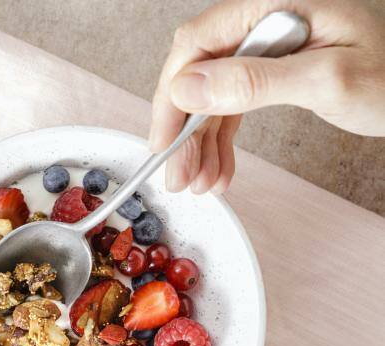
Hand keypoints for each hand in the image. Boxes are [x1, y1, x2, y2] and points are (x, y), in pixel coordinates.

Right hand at [149, 0, 384, 193]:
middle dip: (183, 128)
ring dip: (200, 140)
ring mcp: (268, 45)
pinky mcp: (276, 68)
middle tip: (178, 174)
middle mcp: (265, 20)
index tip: (164, 139)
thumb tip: (187, 86)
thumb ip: (254, 81)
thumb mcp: (327, 81)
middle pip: (199, 72)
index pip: (197, 43)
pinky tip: (219, 166)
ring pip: (212, 93)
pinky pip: (234, 101)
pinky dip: (222, 137)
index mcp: (274, 6)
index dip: (173, 94)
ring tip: (199, 181)